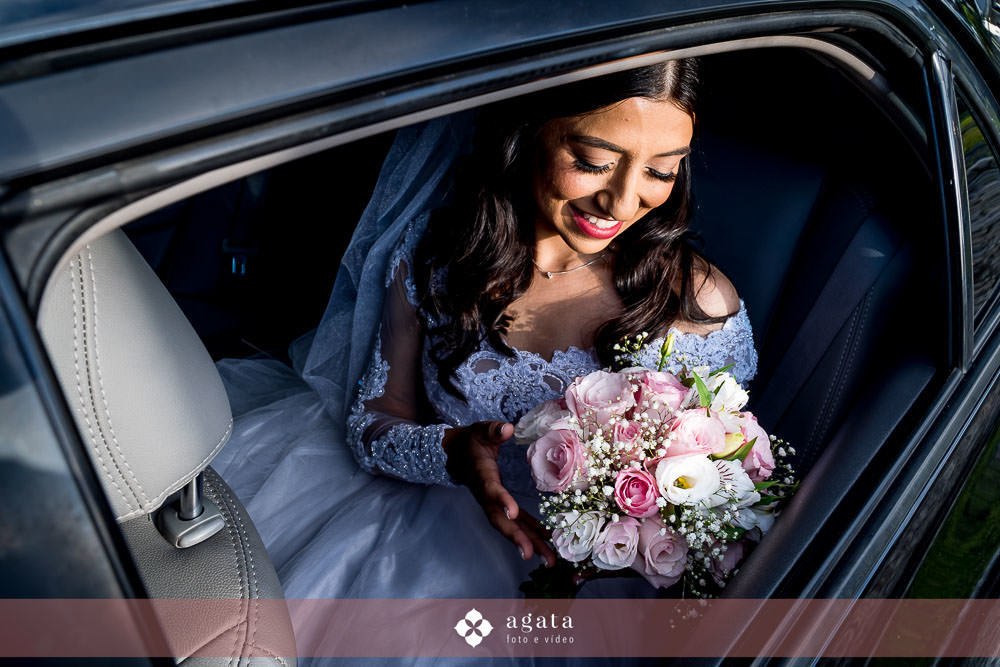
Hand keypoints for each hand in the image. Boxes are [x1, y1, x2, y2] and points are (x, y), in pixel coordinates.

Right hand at [443, 421, 555, 566]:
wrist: (458, 454)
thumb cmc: (473, 441)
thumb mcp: (480, 430)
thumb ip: (493, 430)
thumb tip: (507, 428)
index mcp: (482, 476)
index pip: (491, 491)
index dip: (501, 501)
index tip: (513, 512)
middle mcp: (486, 495)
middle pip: (499, 520)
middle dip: (515, 537)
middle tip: (530, 554)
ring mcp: (493, 503)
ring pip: (510, 527)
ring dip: (528, 543)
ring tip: (548, 560)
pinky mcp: (502, 505)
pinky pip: (517, 522)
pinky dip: (532, 532)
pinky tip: (547, 542)